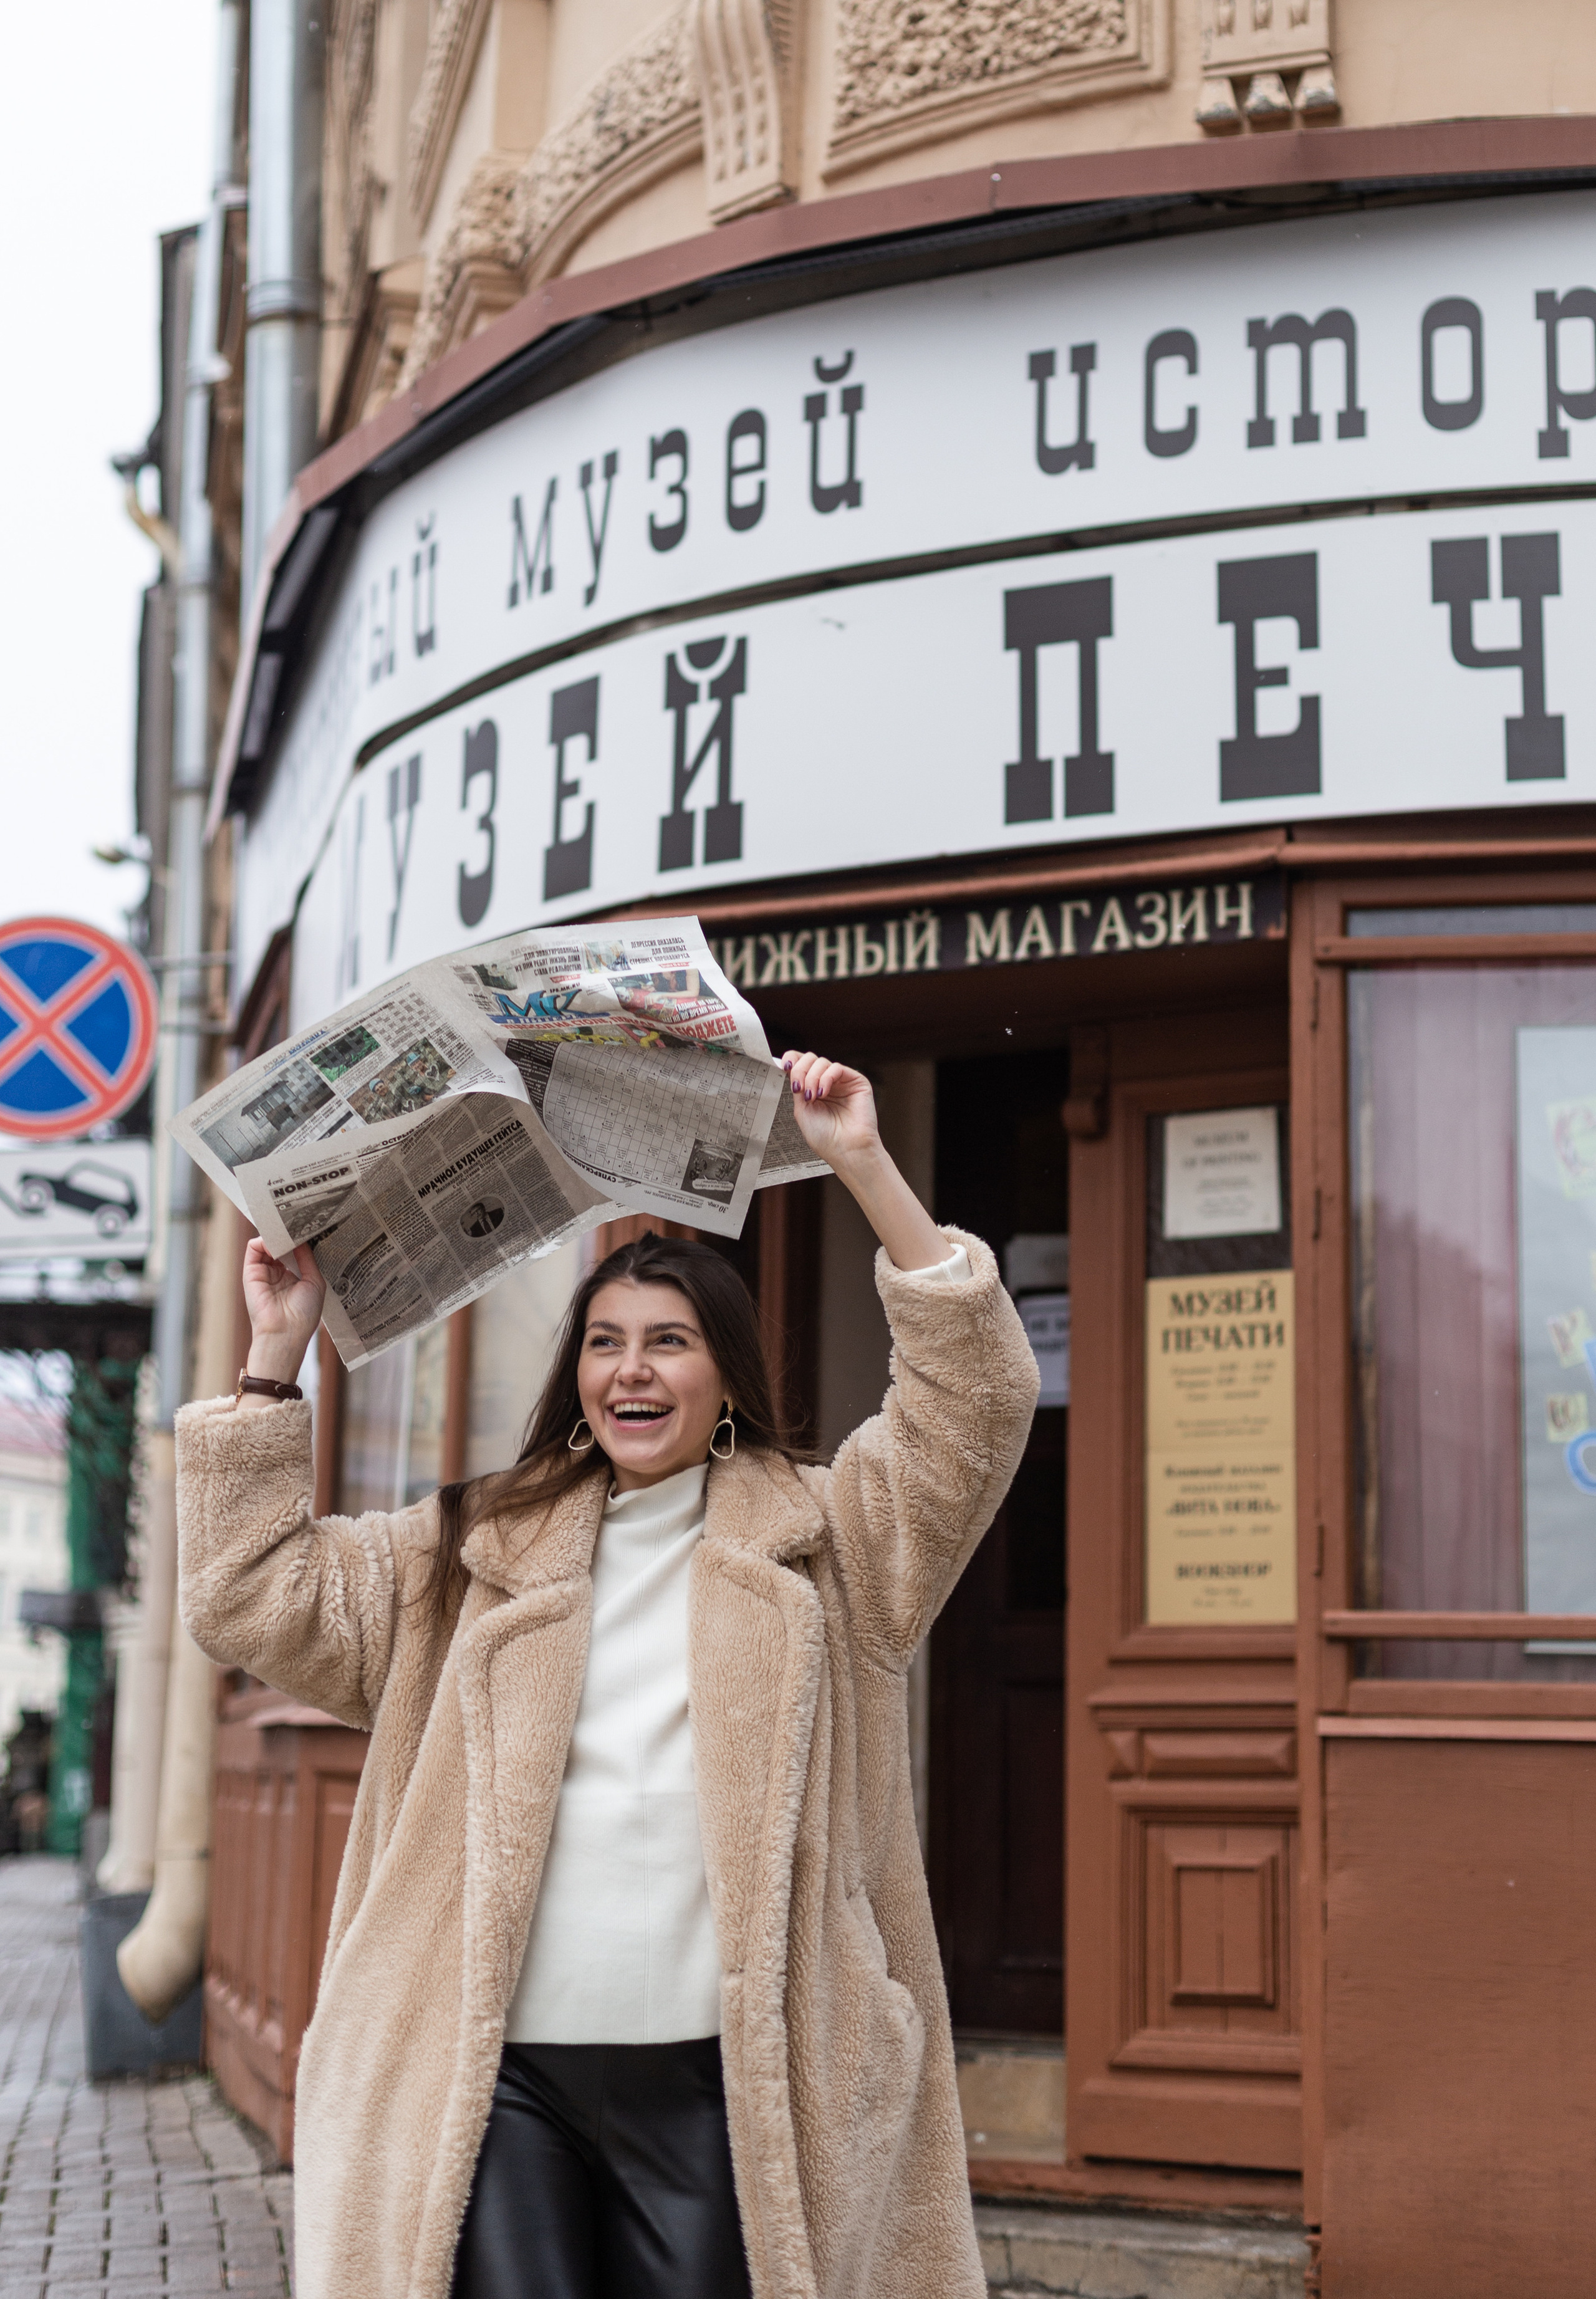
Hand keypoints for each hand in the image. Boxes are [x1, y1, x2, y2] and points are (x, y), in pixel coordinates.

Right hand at [239, 1237, 324, 1396]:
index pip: (296, 1251)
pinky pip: (254, 1248)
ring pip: (268, 1244)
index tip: (312, 1225)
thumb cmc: (304, 1313)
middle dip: (290, 1233)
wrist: (285, 1333)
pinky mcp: (251, 1272)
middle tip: (301, 1217)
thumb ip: (307, 1258)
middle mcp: (278, 1273)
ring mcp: (264, 1272)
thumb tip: (303, 1237)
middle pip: (282, 1245)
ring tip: (290, 1225)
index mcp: (295, 1277)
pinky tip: (277, 1237)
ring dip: (278, 1234)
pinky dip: (264, 1238)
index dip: (301, 1239)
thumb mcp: (314, 1281)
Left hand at [781, 1051, 880, 1170]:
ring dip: (812, 1078)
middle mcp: (827, 1084)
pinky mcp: (857, 1081)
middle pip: (810, 1059)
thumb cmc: (825, 1137)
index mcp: (813, 1090)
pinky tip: (823, 1093)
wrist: (845, 1150)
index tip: (784, 1065)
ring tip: (813, 1097)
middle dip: (800, 1071)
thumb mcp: (801, 1110)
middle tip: (799, 1088)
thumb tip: (791, 1068)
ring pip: (821, 1062)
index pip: (802, 1065)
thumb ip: (798, 1086)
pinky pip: (837, 1068)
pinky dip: (826, 1078)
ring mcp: (842, 1082)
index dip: (792, 1060)